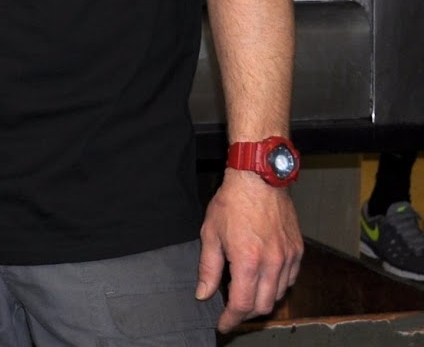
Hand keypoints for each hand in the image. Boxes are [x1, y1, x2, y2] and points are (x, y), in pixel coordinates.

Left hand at [198, 170, 301, 331]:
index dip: (231, 319)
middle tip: (232, 311)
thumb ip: (208, 268)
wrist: (259, 179)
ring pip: (279, 295)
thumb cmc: (232, 203)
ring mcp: (288, 258)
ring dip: (262, 300)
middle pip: (263, 305)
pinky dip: (277, 286)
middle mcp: (272, 263)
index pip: (242, 304)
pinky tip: (263, 280)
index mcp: (248, 261)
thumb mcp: (210, 234)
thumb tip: (204, 293)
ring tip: (246, 294)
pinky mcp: (298, 251)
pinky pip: (290, 280)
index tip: (223, 324)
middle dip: (246, 314)